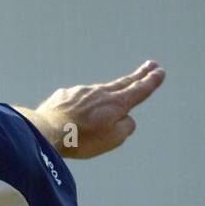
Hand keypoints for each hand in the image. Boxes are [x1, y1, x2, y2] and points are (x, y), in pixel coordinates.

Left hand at [35, 59, 164, 158]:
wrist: (46, 131)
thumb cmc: (81, 139)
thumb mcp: (112, 139)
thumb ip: (125, 128)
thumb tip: (126, 119)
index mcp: (116, 103)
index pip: (139, 90)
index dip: (151, 81)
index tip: (159, 72)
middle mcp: (100, 92)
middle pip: (123, 83)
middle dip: (138, 75)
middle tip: (150, 66)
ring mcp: (81, 92)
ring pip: (99, 90)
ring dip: (109, 91)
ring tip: (114, 93)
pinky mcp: (64, 96)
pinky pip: (78, 98)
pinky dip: (82, 103)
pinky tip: (77, 112)